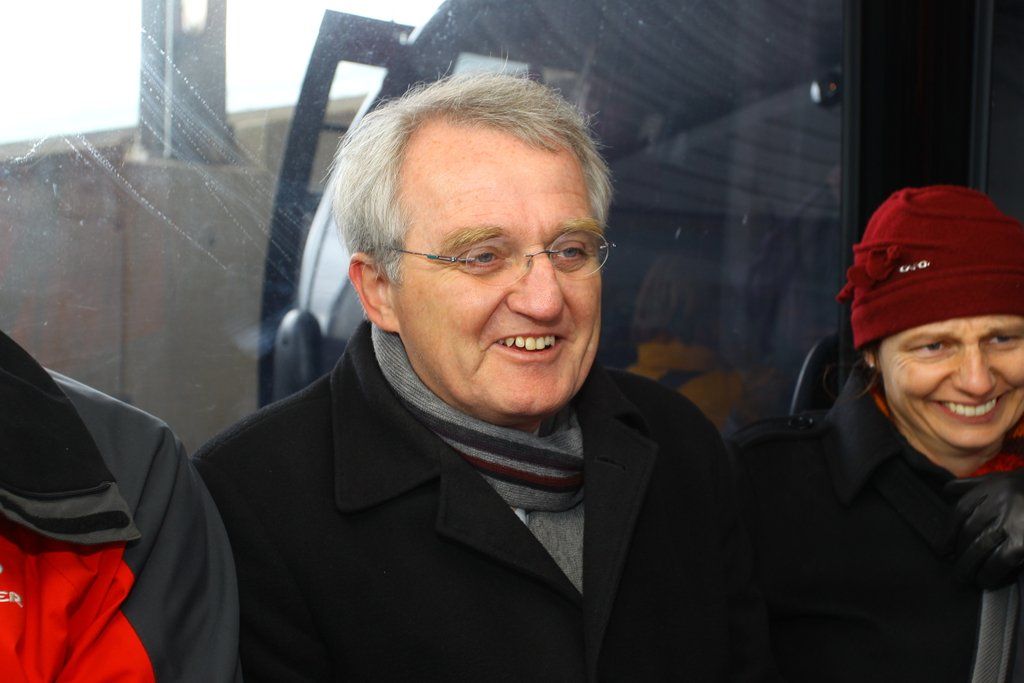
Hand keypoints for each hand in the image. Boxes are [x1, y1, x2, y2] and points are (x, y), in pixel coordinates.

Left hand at [945, 470, 1023, 588]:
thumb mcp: (1001, 479)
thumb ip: (974, 485)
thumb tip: (946, 491)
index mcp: (991, 488)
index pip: (959, 512)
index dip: (948, 534)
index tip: (943, 549)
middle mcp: (998, 503)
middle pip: (968, 533)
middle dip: (959, 555)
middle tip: (956, 570)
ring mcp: (1011, 523)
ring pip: (980, 548)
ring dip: (970, 567)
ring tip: (967, 578)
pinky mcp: (1022, 542)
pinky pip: (999, 561)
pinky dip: (990, 573)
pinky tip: (986, 580)